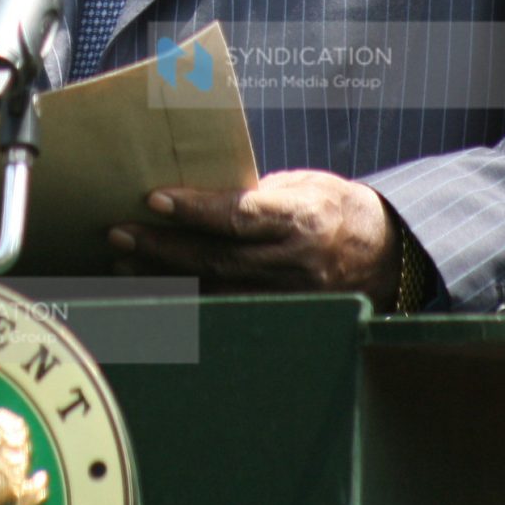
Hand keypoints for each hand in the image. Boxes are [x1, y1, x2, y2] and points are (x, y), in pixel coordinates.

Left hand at [110, 170, 399, 299]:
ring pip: (215, 292)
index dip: (196, 209)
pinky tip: (152, 292)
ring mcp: (290, 297)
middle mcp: (297, 263)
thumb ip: (253, 193)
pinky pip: (226, 312)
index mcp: (303, 218)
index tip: (155, 199)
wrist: (385, 256)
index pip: (241, 215)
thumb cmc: (331, 208)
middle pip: (218, 259)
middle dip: (162, 247)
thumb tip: (194, 191)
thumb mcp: (302, 185)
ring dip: (163, 279)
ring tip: (123, 261)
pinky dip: (184, 302)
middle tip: (119, 233)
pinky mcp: (284, 319)